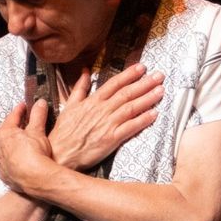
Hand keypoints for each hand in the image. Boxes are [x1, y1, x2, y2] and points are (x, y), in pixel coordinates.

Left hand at [0, 98, 58, 196]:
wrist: (36, 179)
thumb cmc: (35, 153)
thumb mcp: (38, 131)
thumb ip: (38, 115)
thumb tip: (40, 103)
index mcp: (4, 133)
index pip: (12, 117)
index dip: (19, 110)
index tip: (24, 106)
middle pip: (4, 132)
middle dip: (13, 127)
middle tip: (22, 123)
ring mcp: (0, 162)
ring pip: (3, 149)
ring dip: (11, 144)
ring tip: (21, 142)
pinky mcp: (4, 175)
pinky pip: (6, 164)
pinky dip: (11, 159)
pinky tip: (19, 159)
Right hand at [46, 63, 163, 169]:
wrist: (60, 153)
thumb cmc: (64, 132)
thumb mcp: (70, 105)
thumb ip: (80, 87)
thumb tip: (85, 71)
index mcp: (92, 101)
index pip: (114, 84)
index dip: (129, 75)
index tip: (142, 68)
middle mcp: (102, 110)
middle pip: (126, 93)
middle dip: (144, 83)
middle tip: (159, 76)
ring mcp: (107, 124)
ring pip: (131, 108)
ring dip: (147, 98)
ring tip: (160, 90)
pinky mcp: (111, 139)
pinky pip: (130, 127)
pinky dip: (142, 120)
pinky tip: (154, 114)